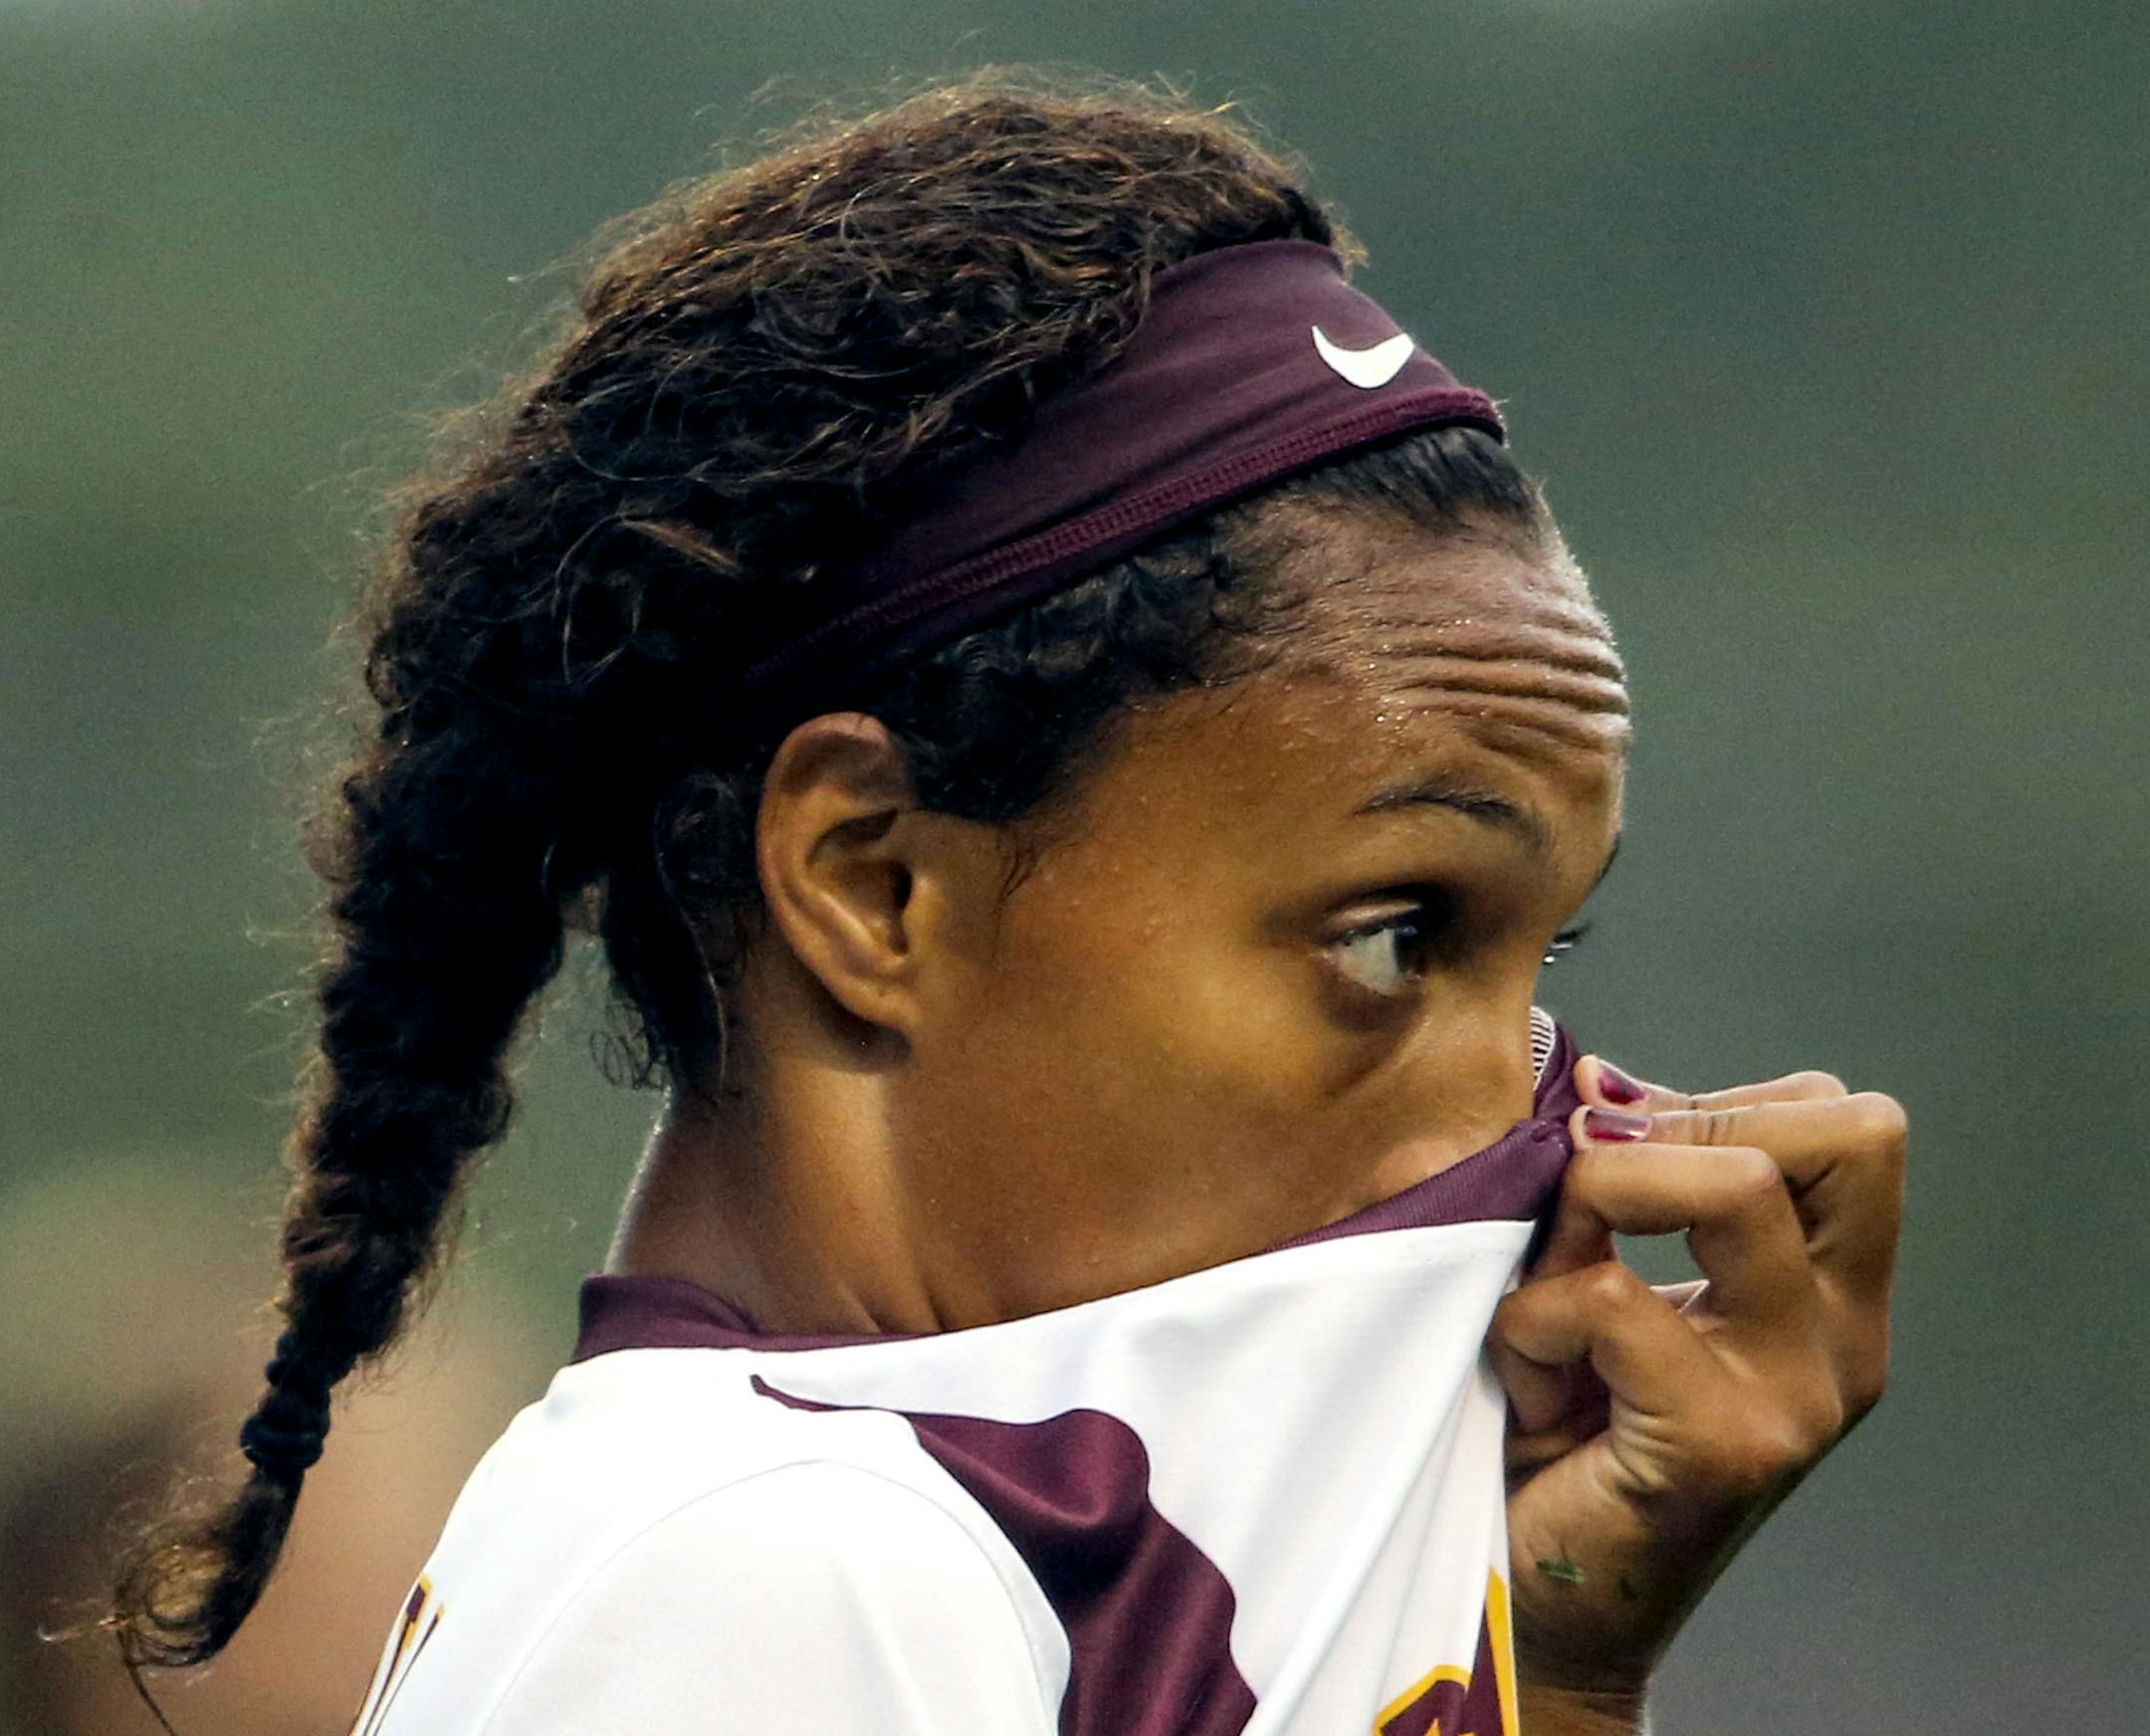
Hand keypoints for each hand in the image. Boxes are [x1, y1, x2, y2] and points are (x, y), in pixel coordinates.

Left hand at [1486, 1056, 1906, 1719]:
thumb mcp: (1582, 1273)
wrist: (1544, 1604)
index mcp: (1827, 1289)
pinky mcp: (1724, 1443)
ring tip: (1551, 1274)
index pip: (1848, 1122)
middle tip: (1586, 1185)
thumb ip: (1596, 1183)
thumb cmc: (1554, 1428)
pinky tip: (1526, 1372)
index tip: (1609, 1135)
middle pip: (1845, 1129)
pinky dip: (1536, 1308)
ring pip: (1742, 1187)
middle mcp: (1841, 1335)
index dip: (1716, 1099)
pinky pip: (1615, 1296)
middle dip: (1679, 1122)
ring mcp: (1796, 1392)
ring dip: (1605, 1192)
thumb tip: (1574, 1082)